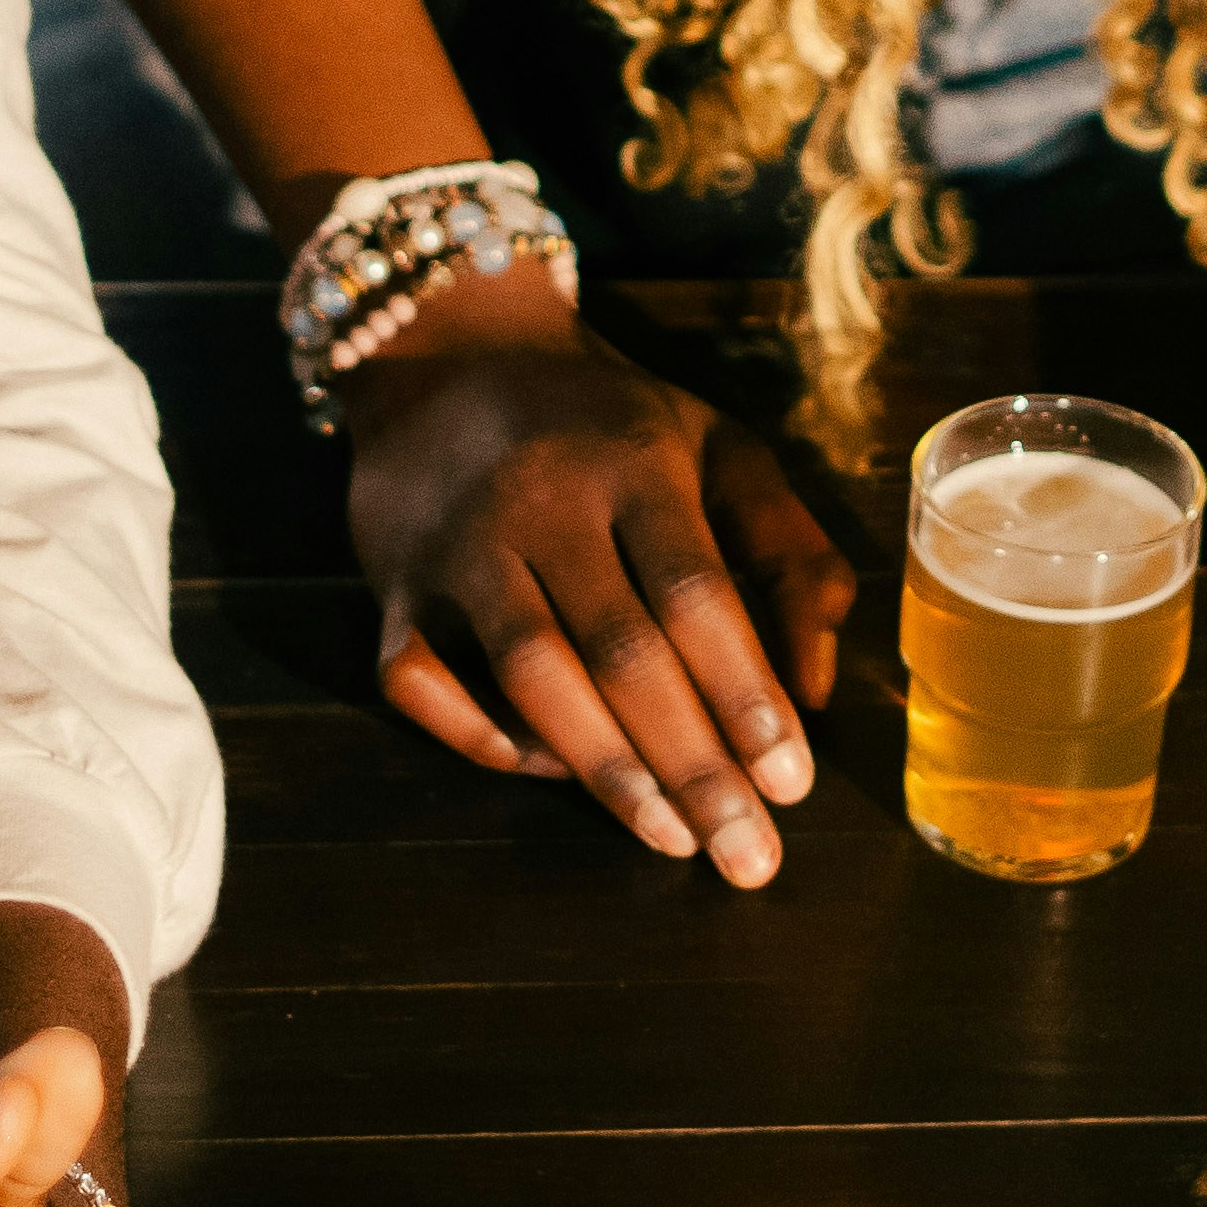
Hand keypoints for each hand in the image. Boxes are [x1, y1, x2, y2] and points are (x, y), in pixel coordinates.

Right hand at [341, 283, 852, 881]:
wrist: (449, 351)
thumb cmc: (611, 425)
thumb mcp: (719, 450)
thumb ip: (788, 554)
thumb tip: (814, 688)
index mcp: (634, 462)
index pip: (696, 592)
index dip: (743, 692)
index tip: (792, 784)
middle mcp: (540, 499)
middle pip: (621, 650)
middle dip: (693, 764)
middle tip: (748, 856)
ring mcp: (456, 543)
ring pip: (529, 674)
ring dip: (605, 770)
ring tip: (673, 840)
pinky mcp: (391, 584)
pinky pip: (422, 682)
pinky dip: (480, 736)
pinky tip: (547, 773)